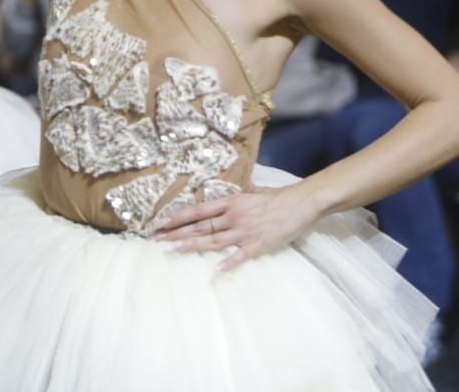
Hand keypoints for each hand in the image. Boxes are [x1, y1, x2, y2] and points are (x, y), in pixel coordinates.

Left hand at [152, 185, 320, 269]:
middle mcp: (234, 216)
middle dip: (177, 232)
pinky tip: (216, 269)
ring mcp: (245, 231)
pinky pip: (240, 255)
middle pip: (200, 226)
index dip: (179, 217)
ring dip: (192, 245)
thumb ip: (243, 192)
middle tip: (157, 238)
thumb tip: (240, 188)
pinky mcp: (258, 245)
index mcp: (231, 202)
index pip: (199, 210)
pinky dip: (229, 262)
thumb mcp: (255, 190)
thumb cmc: (278, 197)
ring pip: (213, 240)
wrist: (301, 203)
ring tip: (173, 249)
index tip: (161, 221)